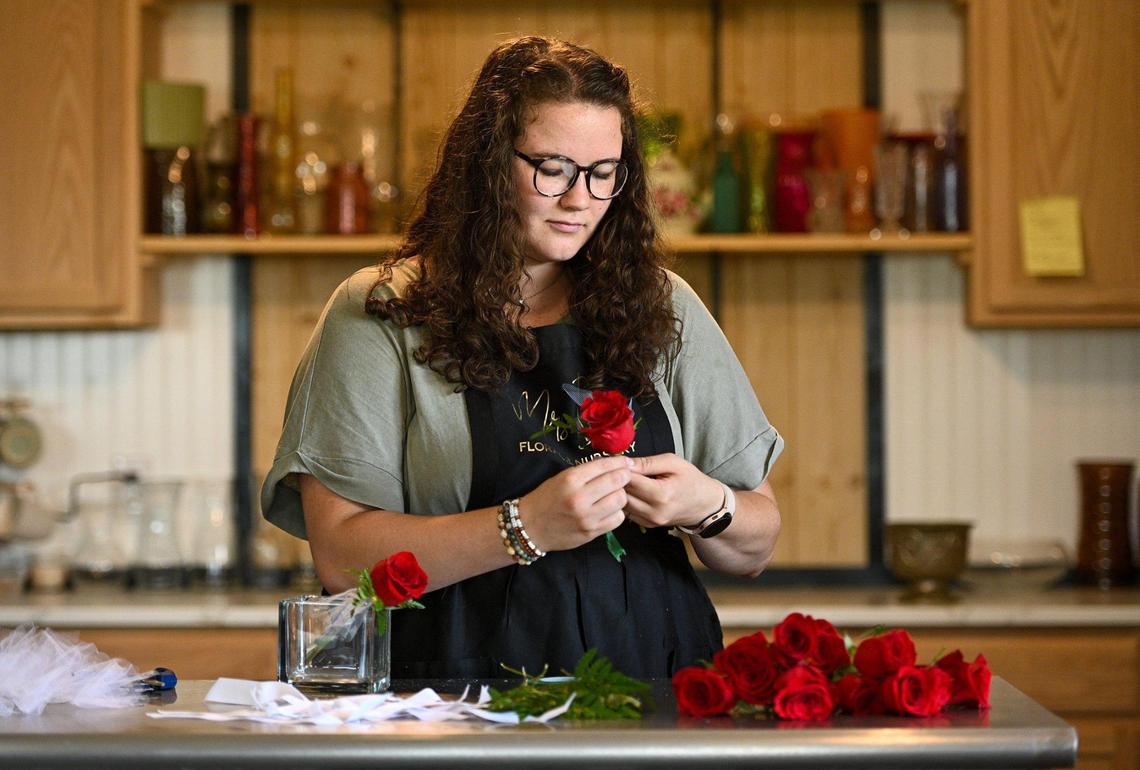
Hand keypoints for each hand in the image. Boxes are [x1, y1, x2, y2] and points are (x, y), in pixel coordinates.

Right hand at [518, 455, 632, 551]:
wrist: (529, 527)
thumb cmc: (546, 498)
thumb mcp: (562, 478)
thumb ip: (587, 472)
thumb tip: (614, 465)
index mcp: (570, 480)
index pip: (604, 466)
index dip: (620, 462)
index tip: (626, 462)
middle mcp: (579, 498)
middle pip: (617, 482)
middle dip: (624, 477)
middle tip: (624, 477)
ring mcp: (586, 517)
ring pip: (620, 501)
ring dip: (621, 495)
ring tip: (614, 494)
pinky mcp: (591, 532)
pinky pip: (617, 519)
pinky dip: (617, 513)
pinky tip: (609, 510)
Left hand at [624, 453, 723, 528]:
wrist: (704, 504)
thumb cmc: (690, 480)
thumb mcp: (673, 463)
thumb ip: (648, 462)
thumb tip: (625, 463)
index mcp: (662, 494)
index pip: (630, 481)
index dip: (620, 469)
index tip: (617, 462)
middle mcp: (654, 511)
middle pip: (623, 495)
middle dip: (617, 481)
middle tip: (616, 469)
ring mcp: (651, 521)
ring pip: (622, 505)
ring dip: (619, 492)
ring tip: (622, 479)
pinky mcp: (647, 525)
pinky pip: (628, 512)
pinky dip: (626, 501)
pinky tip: (631, 491)